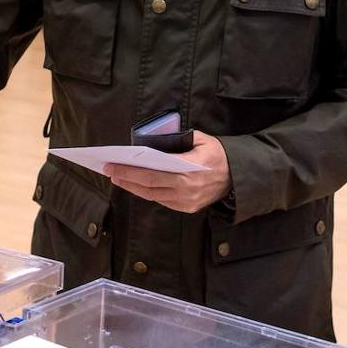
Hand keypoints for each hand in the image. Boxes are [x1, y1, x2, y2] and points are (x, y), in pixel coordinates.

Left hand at [105, 131, 231, 212]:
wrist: (238, 175)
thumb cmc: (217, 153)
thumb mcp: (200, 139)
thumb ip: (177, 141)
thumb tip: (151, 143)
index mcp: (188, 170)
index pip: (151, 172)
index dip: (130, 171)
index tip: (113, 165)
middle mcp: (186, 189)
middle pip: (148, 186)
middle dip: (125, 178)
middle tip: (108, 171)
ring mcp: (187, 202)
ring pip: (152, 195)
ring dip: (133, 187)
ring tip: (118, 177)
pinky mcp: (188, 208)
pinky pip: (162, 200)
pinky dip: (147, 192)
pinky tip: (135, 185)